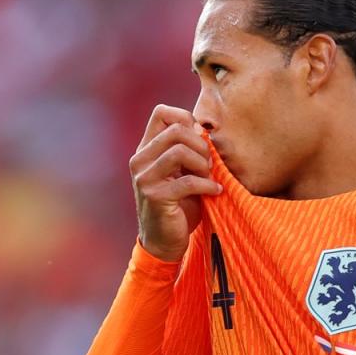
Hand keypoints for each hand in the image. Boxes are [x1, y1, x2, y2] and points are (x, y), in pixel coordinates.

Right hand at [129, 104, 221, 261]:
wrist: (164, 242)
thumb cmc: (179, 205)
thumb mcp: (182, 172)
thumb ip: (187, 151)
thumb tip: (204, 129)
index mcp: (146, 149)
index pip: (161, 112)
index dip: (186, 118)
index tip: (200, 138)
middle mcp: (140, 160)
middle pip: (175, 129)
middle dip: (201, 144)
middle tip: (209, 163)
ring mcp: (144, 178)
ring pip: (180, 151)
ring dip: (203, 164)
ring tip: (209, 177)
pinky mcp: (155, 196)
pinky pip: (187, 181)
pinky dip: (208, 185)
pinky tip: (215, 191)